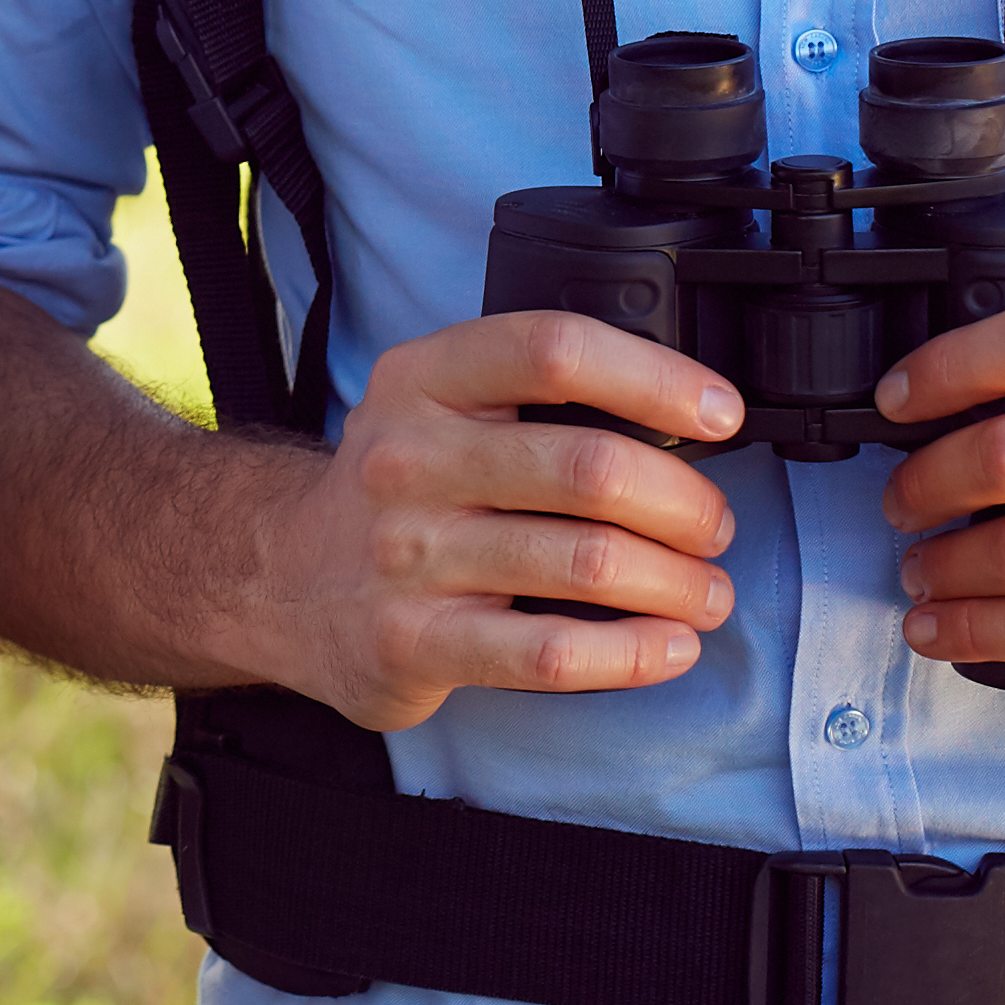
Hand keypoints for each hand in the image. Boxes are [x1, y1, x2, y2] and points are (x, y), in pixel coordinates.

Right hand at [258, 312, 746, 730]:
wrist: (284, 580)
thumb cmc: (402, 489)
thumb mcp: (438, 404)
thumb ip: (532, 394)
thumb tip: (686, 415)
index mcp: (424, 379)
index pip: (554, 350)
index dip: (656, 377)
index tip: (720, 414)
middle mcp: (409, 459)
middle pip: (590, 467)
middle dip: (685, 503)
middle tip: (714, 527)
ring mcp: (407, 555)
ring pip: (587, 562)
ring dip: (678, 583)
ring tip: (707, 592)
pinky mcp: (413, 642)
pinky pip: (552, 654)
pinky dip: (635, 653)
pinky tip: (671, 646)